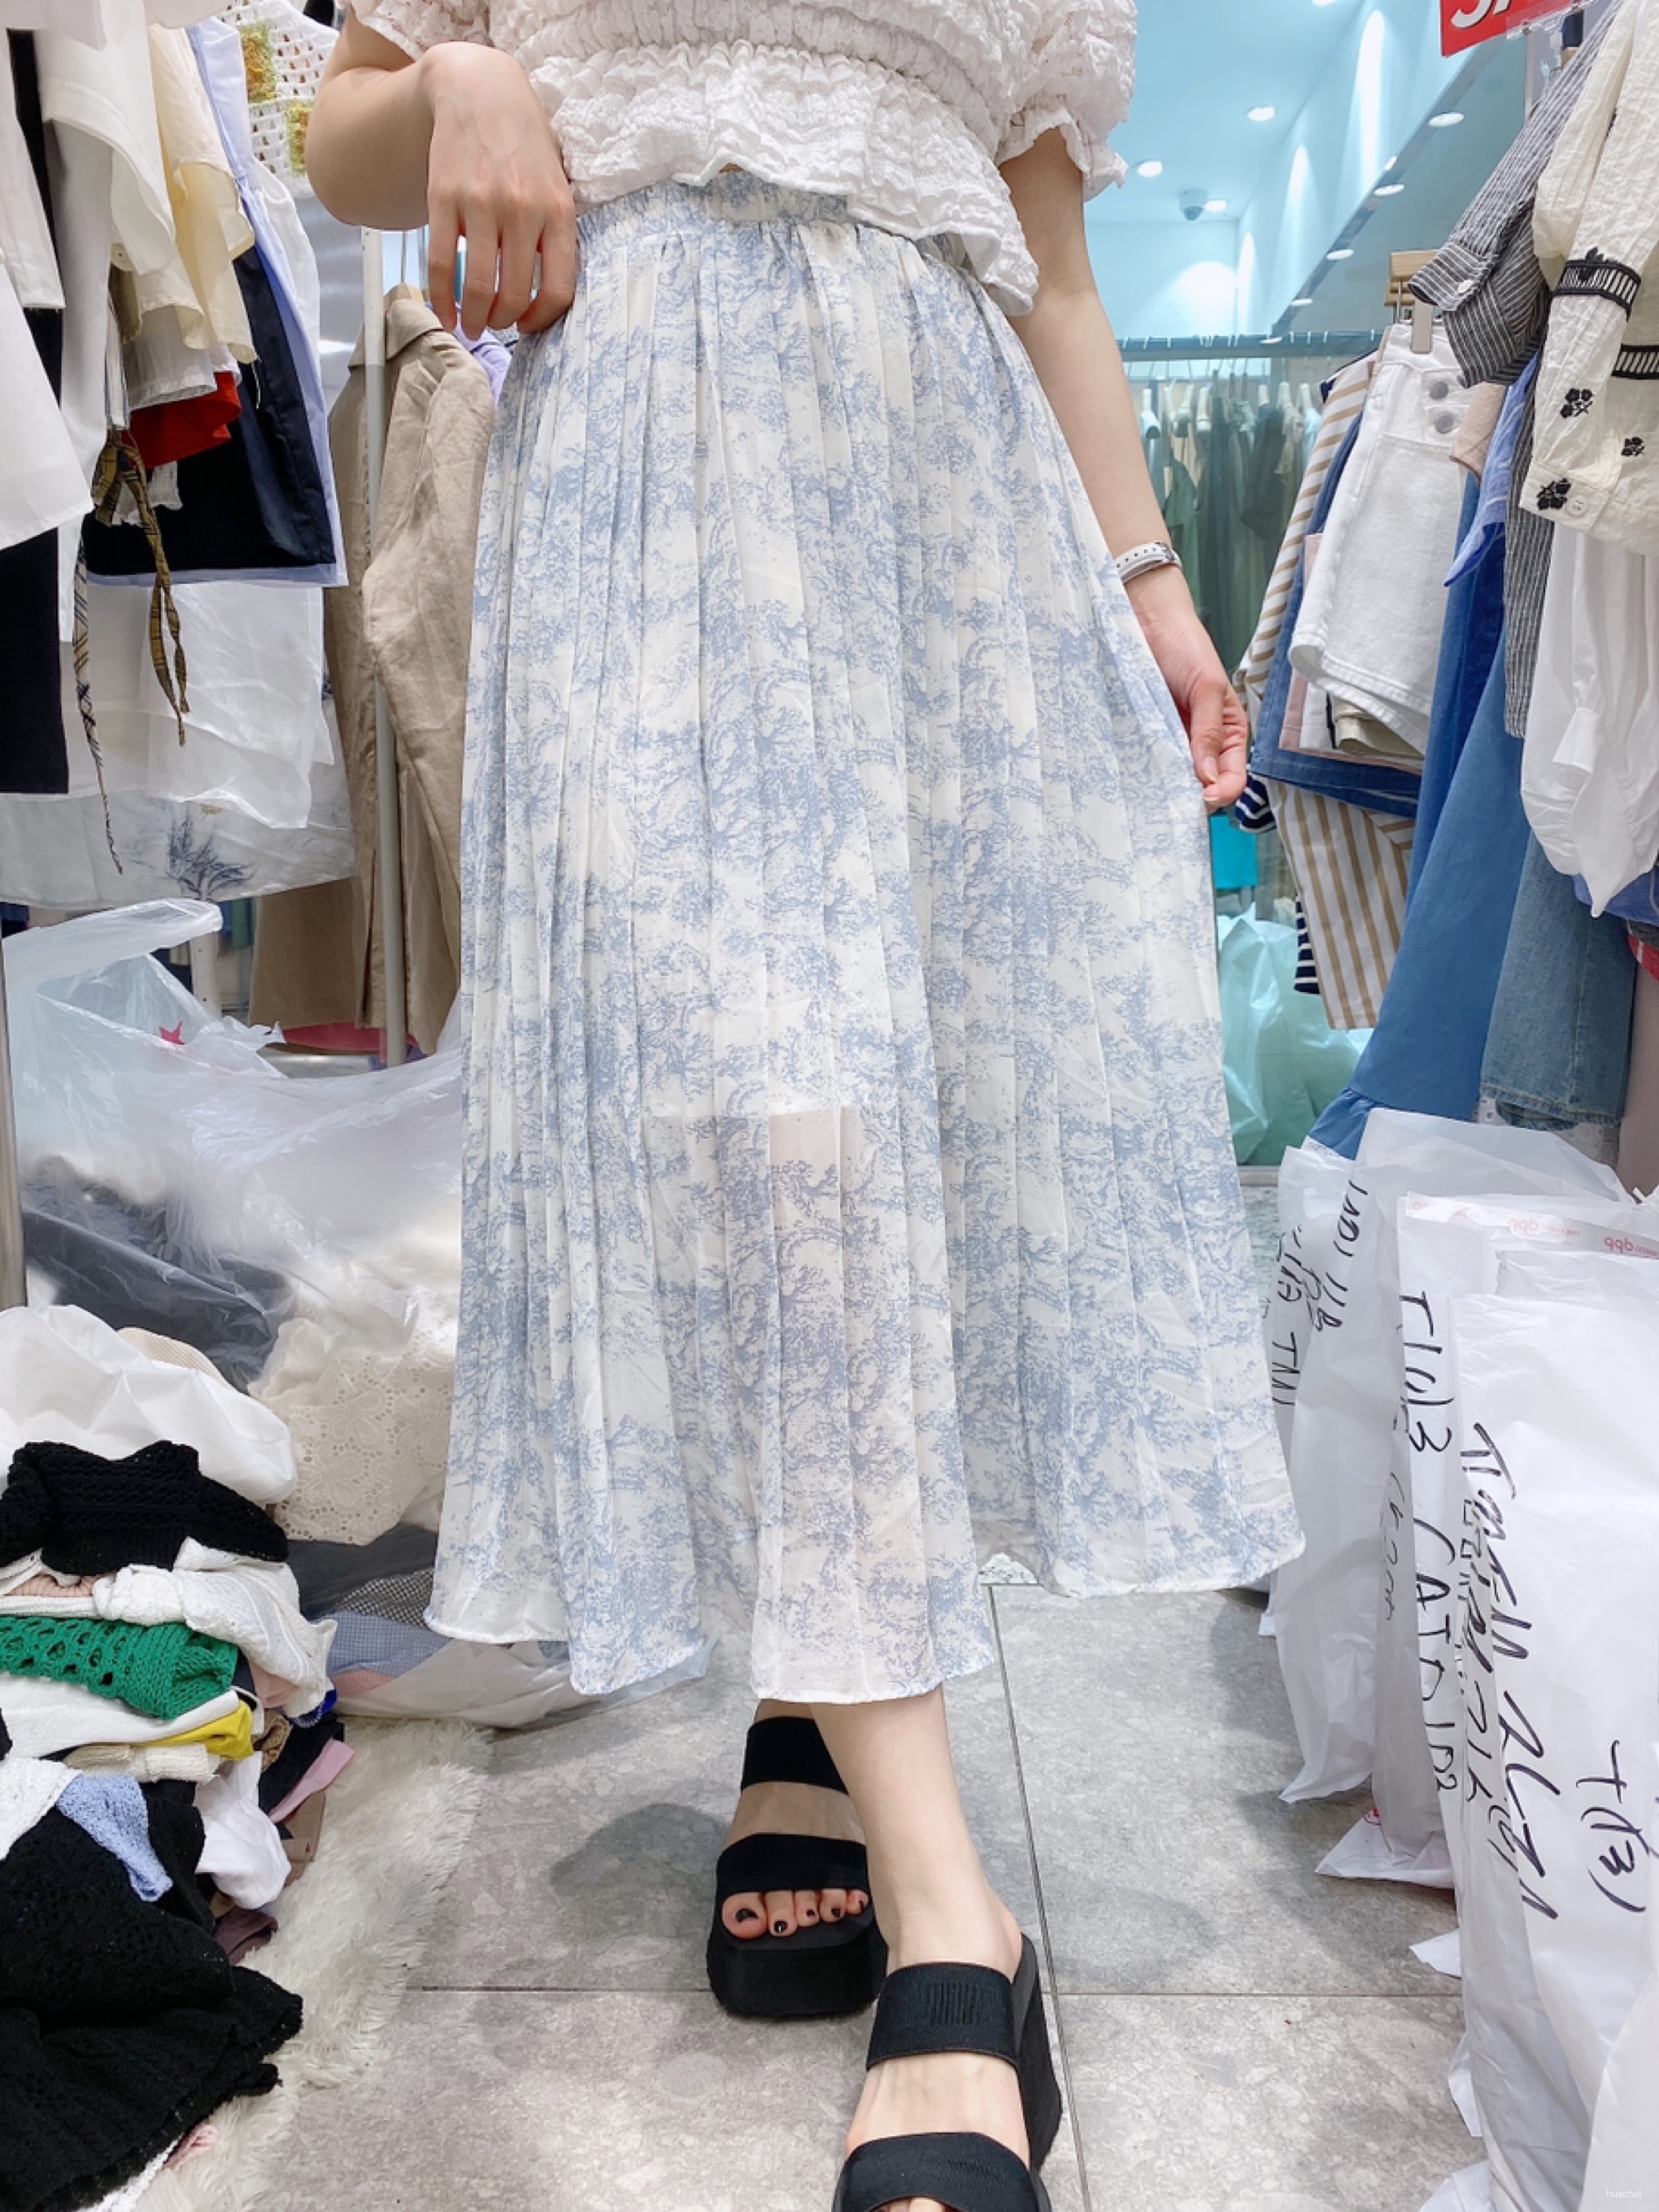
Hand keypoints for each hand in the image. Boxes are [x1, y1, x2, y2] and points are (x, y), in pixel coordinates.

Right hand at [417, 42, 576, 340]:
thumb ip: (556, 232)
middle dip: (503, 323)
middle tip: (495, 326)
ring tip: (470, 326)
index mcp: (557, 212)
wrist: (481, 91)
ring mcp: (482, 204)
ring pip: (478, 287)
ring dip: (474, 319)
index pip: (558, 290)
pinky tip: (444, 312)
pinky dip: (441, 299)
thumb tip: (548, 292)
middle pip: (514, 295)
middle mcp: (522, 210)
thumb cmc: (524, 144)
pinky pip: (442, 265)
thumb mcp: (556, 184)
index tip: (529, 325)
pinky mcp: (445, 198)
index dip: (542, 320)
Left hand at [1123, 566, 1248, 812]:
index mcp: (1227, 732)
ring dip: (1165, 787)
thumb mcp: (1207, 687)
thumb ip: (1210, 732)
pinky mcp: (1146, 734)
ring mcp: (1172, 740)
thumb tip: (1211, 778)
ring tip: (1152, 793)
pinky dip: (1143, 770)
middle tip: (1174, 801)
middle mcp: (1202, 742)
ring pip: (1173, 777)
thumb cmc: (1185, 646)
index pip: (1233, 776)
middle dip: (1191, 796)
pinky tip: (1135, 775)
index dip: (1224, 792)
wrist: (1148, 620)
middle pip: (1202, 785)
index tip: (1204, 797)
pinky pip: (1146, 760)